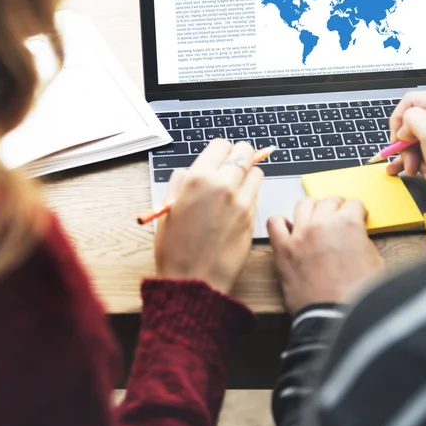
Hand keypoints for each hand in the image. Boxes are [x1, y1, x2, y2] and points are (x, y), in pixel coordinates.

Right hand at [155, 139, 263, 293]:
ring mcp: (241, 200)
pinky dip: (251, 194)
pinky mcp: (252, 216)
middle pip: (244, 152)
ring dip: (248, 174)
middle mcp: (223, 184)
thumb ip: (180, 182)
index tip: (219, 158)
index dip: (220, 151)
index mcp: (198, 179)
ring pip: (256, 171)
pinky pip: (257, 194)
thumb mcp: (167, 209)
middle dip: (239, 156)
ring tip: (236, 187)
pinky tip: (237, 206)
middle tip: (232, 166)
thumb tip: (192, 171)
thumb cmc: (175, 248)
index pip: (221, 145)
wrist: (194, 281)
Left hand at [267, 197, 383, 313]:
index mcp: (348, 223)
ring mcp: (300, 234)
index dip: (358, 212)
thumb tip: (357, 238)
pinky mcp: (283, 249)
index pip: (354, 204)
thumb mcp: (376, 263)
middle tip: (338, 218)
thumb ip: (364, 242)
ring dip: (312, 209)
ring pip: (303, 204)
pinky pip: (274, 223)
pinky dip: (281, 223)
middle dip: (337, 207)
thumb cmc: (357, 296)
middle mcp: (322, 223)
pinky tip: (289, 230)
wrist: (335, 319)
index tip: (357, 218)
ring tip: (315, 218)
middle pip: (329, 201)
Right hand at [386, 90, 425, 190]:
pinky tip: (414, 172)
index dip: (399, 121)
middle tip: (409, 163)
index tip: (397, 142)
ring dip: (412, 157)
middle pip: (413, 122)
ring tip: (416, 172)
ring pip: (416, 138)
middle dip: (407, 145)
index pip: (411, 101)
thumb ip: (412, 120)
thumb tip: (404, 129)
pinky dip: (418, 161)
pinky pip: (424, 149)